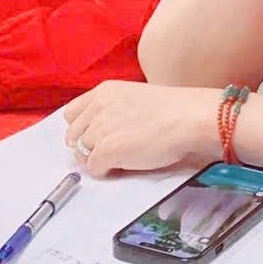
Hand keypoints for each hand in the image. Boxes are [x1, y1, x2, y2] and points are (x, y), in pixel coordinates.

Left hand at [62, 81, 215, 178]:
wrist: (190, 118)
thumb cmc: (175, 110)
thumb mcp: (136, 98)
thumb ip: (115, 109)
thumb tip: (106, 129)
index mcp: (105, 91)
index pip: (72, 113)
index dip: (82, 128)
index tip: (93, 136)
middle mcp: (98, 107)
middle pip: (73, 135)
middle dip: (87, 146)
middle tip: (106, 152)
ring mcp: (100, 129)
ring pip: (81, 153)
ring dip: (96, 159)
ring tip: (118, 159)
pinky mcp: (107, 150)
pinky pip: (93, 168)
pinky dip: (105, 171)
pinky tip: (123, 166)